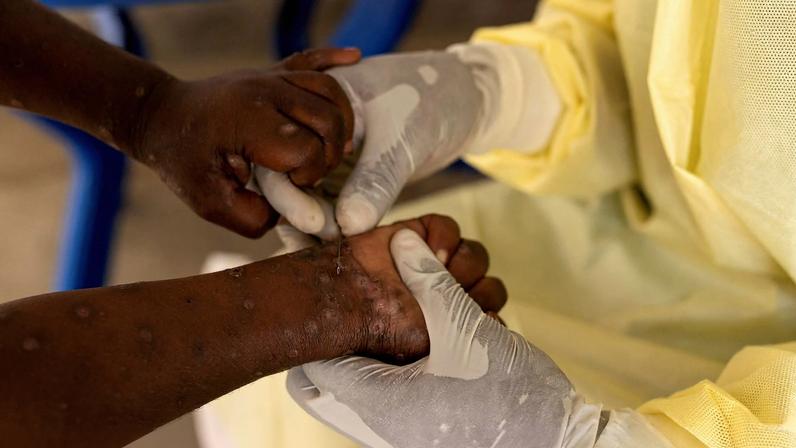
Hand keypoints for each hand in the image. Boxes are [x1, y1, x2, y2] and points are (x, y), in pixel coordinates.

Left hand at [130, 48, 360, 237]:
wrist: (160, 115)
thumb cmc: (183, 160)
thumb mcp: (208, 202)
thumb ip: (252, 217)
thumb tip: (289, 211)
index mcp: (249, 121)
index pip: (307, 148)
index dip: (308, 175)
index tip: (289, 185)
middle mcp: (264, 92)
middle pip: (329, 119)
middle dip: (329, 154)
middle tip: (310, 172)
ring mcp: (270, 78)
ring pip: (330, 91)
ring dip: (342, 122)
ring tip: (335, 147)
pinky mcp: (272, 72)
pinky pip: (311, 59)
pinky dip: (335, 58)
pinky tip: (356, 57)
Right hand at [257, 51, 484, 237]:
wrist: (460, 99)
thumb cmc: (430, 100)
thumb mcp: (402, 138)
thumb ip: (376, 180)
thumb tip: (348, 226)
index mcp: (308, 104)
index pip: (280, 152)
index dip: (289, 192)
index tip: (314, 224)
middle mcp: (307, 130)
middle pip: (285, 178)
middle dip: (300, 215)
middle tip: (326, 244)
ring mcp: (324, 155)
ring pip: (306, 197)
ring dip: (314, 226)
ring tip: (331, 254)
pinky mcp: (343, 176)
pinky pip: (328, 204)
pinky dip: (332, 226)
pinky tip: (340, 249)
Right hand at [282, 214, 506, 362]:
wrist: (346, 299)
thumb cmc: (387, 328)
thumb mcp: (433, 338)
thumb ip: (469, 325)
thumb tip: (495, 318)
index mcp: (451, 326)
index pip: (491, 316)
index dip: (487, 313)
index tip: (475, 317)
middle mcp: (447, 296)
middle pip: (490, 286)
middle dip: (477, 290)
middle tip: (452, 295)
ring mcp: (434, 264)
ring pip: (475, 255)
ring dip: (464, 263)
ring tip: (440, 270)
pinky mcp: (420, 235)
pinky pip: (449, 228)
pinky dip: (444, 236)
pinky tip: (430, 250)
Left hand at [287, 230, 601, 447]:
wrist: (555, 446)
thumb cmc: (509, 396)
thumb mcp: (466, 329)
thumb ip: (430, 282)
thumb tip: (403, 242)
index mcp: (378, 398)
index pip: (312, 368)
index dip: (323, 325)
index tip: (341, 293)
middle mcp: (380, 416)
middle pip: (336, 370)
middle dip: (354, 331)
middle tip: (377, 300)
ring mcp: (402, 422)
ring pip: (371, 372)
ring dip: (389, 339)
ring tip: (419, 312)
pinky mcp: (425, 419)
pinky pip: (398, 384)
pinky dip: (412, 354)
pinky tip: (442, 333)